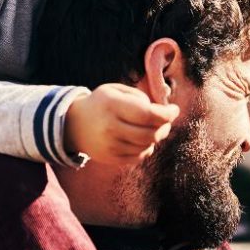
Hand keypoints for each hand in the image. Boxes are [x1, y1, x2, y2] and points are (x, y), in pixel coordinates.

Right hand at [64, 83, 179, 164]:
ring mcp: (110, 146)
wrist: (74, 125)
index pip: (148, 114)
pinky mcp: (110, 159)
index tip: (174, 110)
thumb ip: (141, 97)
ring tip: (151, 128)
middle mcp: (110, 127)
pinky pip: (139, 157)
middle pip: (151, 133)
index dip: (166, 114)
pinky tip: (140, 139)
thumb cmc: (102, 103)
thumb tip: (166, 110)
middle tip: (166, 120)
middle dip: (164, 127)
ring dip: (155, 137)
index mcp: (112, 105)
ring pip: (147, 146)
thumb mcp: (117, 91)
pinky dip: (146, 148)